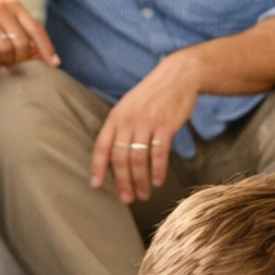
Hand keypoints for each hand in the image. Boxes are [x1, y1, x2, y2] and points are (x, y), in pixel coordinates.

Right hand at [0, 0, 58, 75]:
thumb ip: (16, 26)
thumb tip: (37, 51)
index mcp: (13, 5)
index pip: (36, 29)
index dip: (47, 48)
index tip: (54, 64)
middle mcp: (2, 9)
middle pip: (23, 44)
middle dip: (21, 60)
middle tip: (12, 65)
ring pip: (7, 49)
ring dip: (5, 63)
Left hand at [89, 51, 202, 201]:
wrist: (178, 75)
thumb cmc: (153, 94)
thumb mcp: (129, 105)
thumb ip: (121, 127)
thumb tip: (113, 156)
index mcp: (116, 116)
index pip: (101, 146)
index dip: (97, 167)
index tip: (96, 186)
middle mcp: (128, 120)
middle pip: (120, 158)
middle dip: (122, 182)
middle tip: (126, 199)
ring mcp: (147, 122)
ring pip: (139, 159)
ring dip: (140, 181)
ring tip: (143, 194)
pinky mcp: (166, 125)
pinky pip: (159, 153)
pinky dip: (158, 170)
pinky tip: (157, 181)